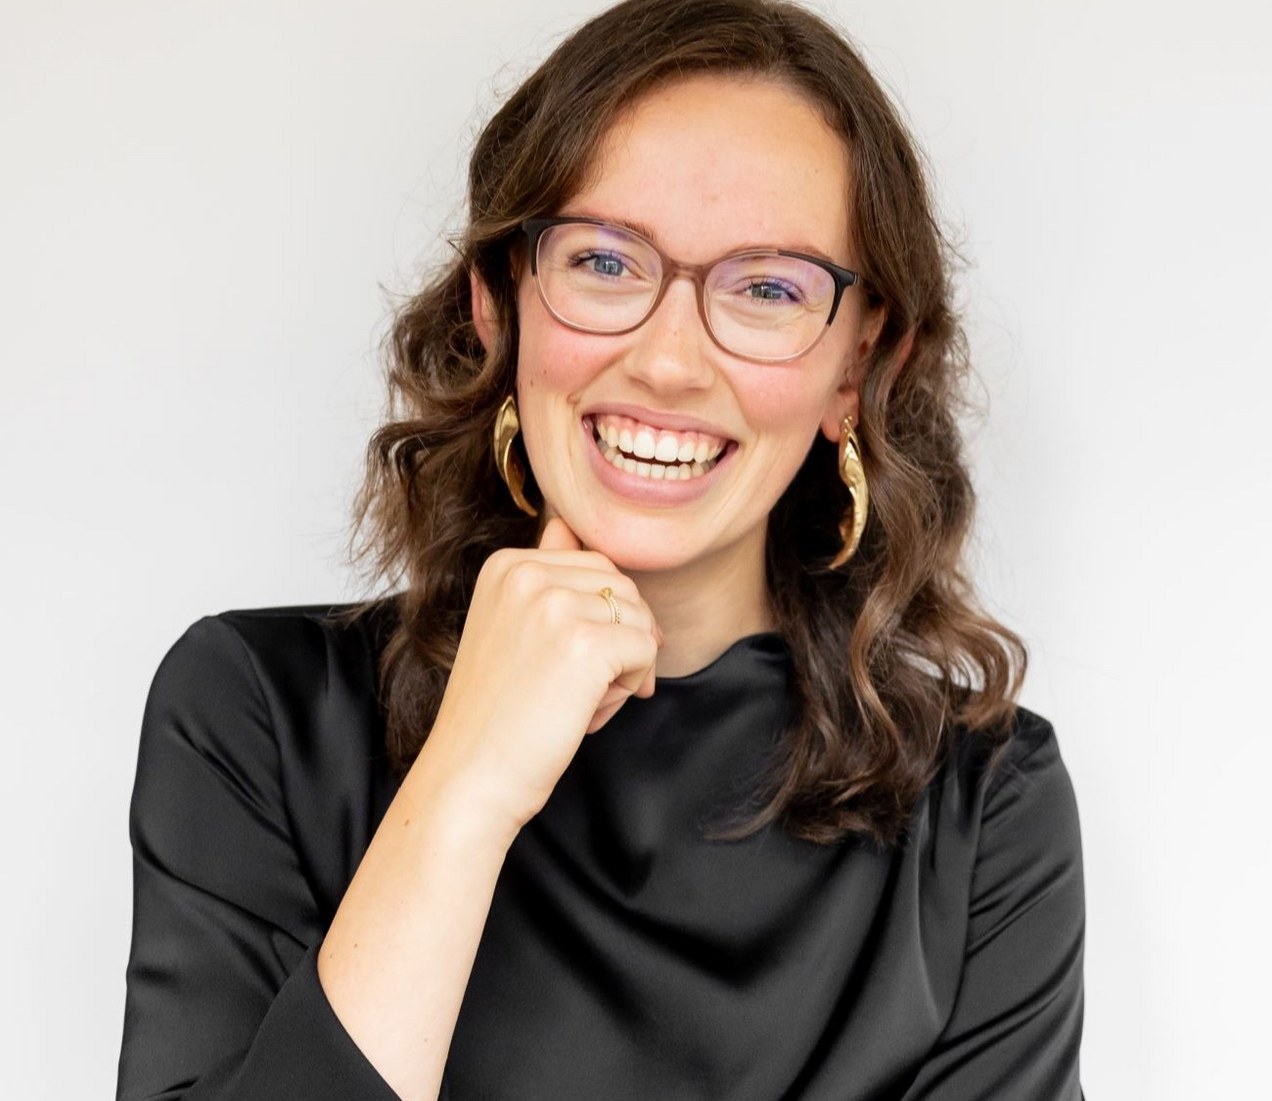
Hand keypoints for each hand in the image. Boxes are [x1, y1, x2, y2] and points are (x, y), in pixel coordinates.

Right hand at [420, 516, 660, 832]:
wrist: (469, 776)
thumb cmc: (494, 715)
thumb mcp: (510, 626)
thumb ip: (543, 575)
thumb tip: (566, 525)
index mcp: (506, 565)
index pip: (595, 565)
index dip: (601, 617)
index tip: (573, 661)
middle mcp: (528, 574)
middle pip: (623, 587)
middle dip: (620, 637)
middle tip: (583, 689)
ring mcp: (556, 605)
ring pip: (640, 618)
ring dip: (625, 665)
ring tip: (580, 701)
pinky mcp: (586, 642)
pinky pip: (647, 649)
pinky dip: (633, 684)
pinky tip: (590, 711)